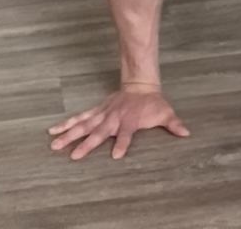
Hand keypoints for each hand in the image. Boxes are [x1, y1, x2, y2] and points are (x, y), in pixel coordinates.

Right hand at [48, 87, 189, 160]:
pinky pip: (80, 118)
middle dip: (87, 144)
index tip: (116, 155)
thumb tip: (186, 133)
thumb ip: (174, 124)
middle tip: (73, 156)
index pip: (126, 134)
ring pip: (84, 125)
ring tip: (54, 144)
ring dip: (70, 135)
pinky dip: (67, 123)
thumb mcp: (165, 112)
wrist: (141, 84)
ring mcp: (103, 114)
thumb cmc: (152, 103)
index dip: (122, 144)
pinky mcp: (97, 111)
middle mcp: (113, 119)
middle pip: (99, 132)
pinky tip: (54, 130)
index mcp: (129, 122)